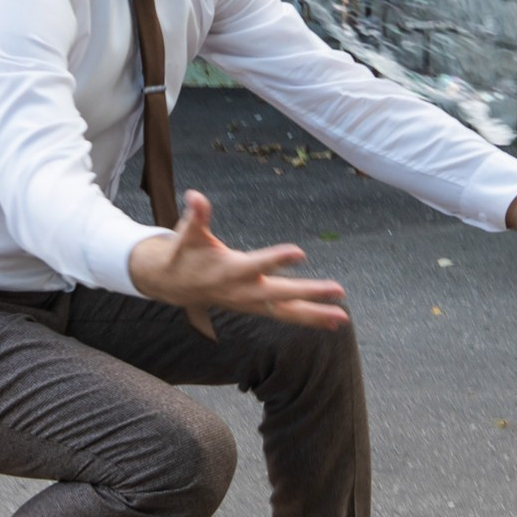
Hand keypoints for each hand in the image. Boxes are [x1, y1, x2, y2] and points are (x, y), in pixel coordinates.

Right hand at [128, 189, 350, 337]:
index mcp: (229, 270)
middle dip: (309, 293)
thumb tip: (194, 196)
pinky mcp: (256, 308)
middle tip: (338, 290)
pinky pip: (285, 315)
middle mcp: (243, 291)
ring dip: (314, 315)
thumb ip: (196, 215)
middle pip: (280, 294)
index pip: (256, 265)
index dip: (276, 259)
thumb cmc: (185, 253)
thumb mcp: (188, 233)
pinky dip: (309, 319)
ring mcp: (251, 303)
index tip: (300, 252)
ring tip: (342, 317)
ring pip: (285, 312)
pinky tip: (333, 321)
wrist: (174, 286)